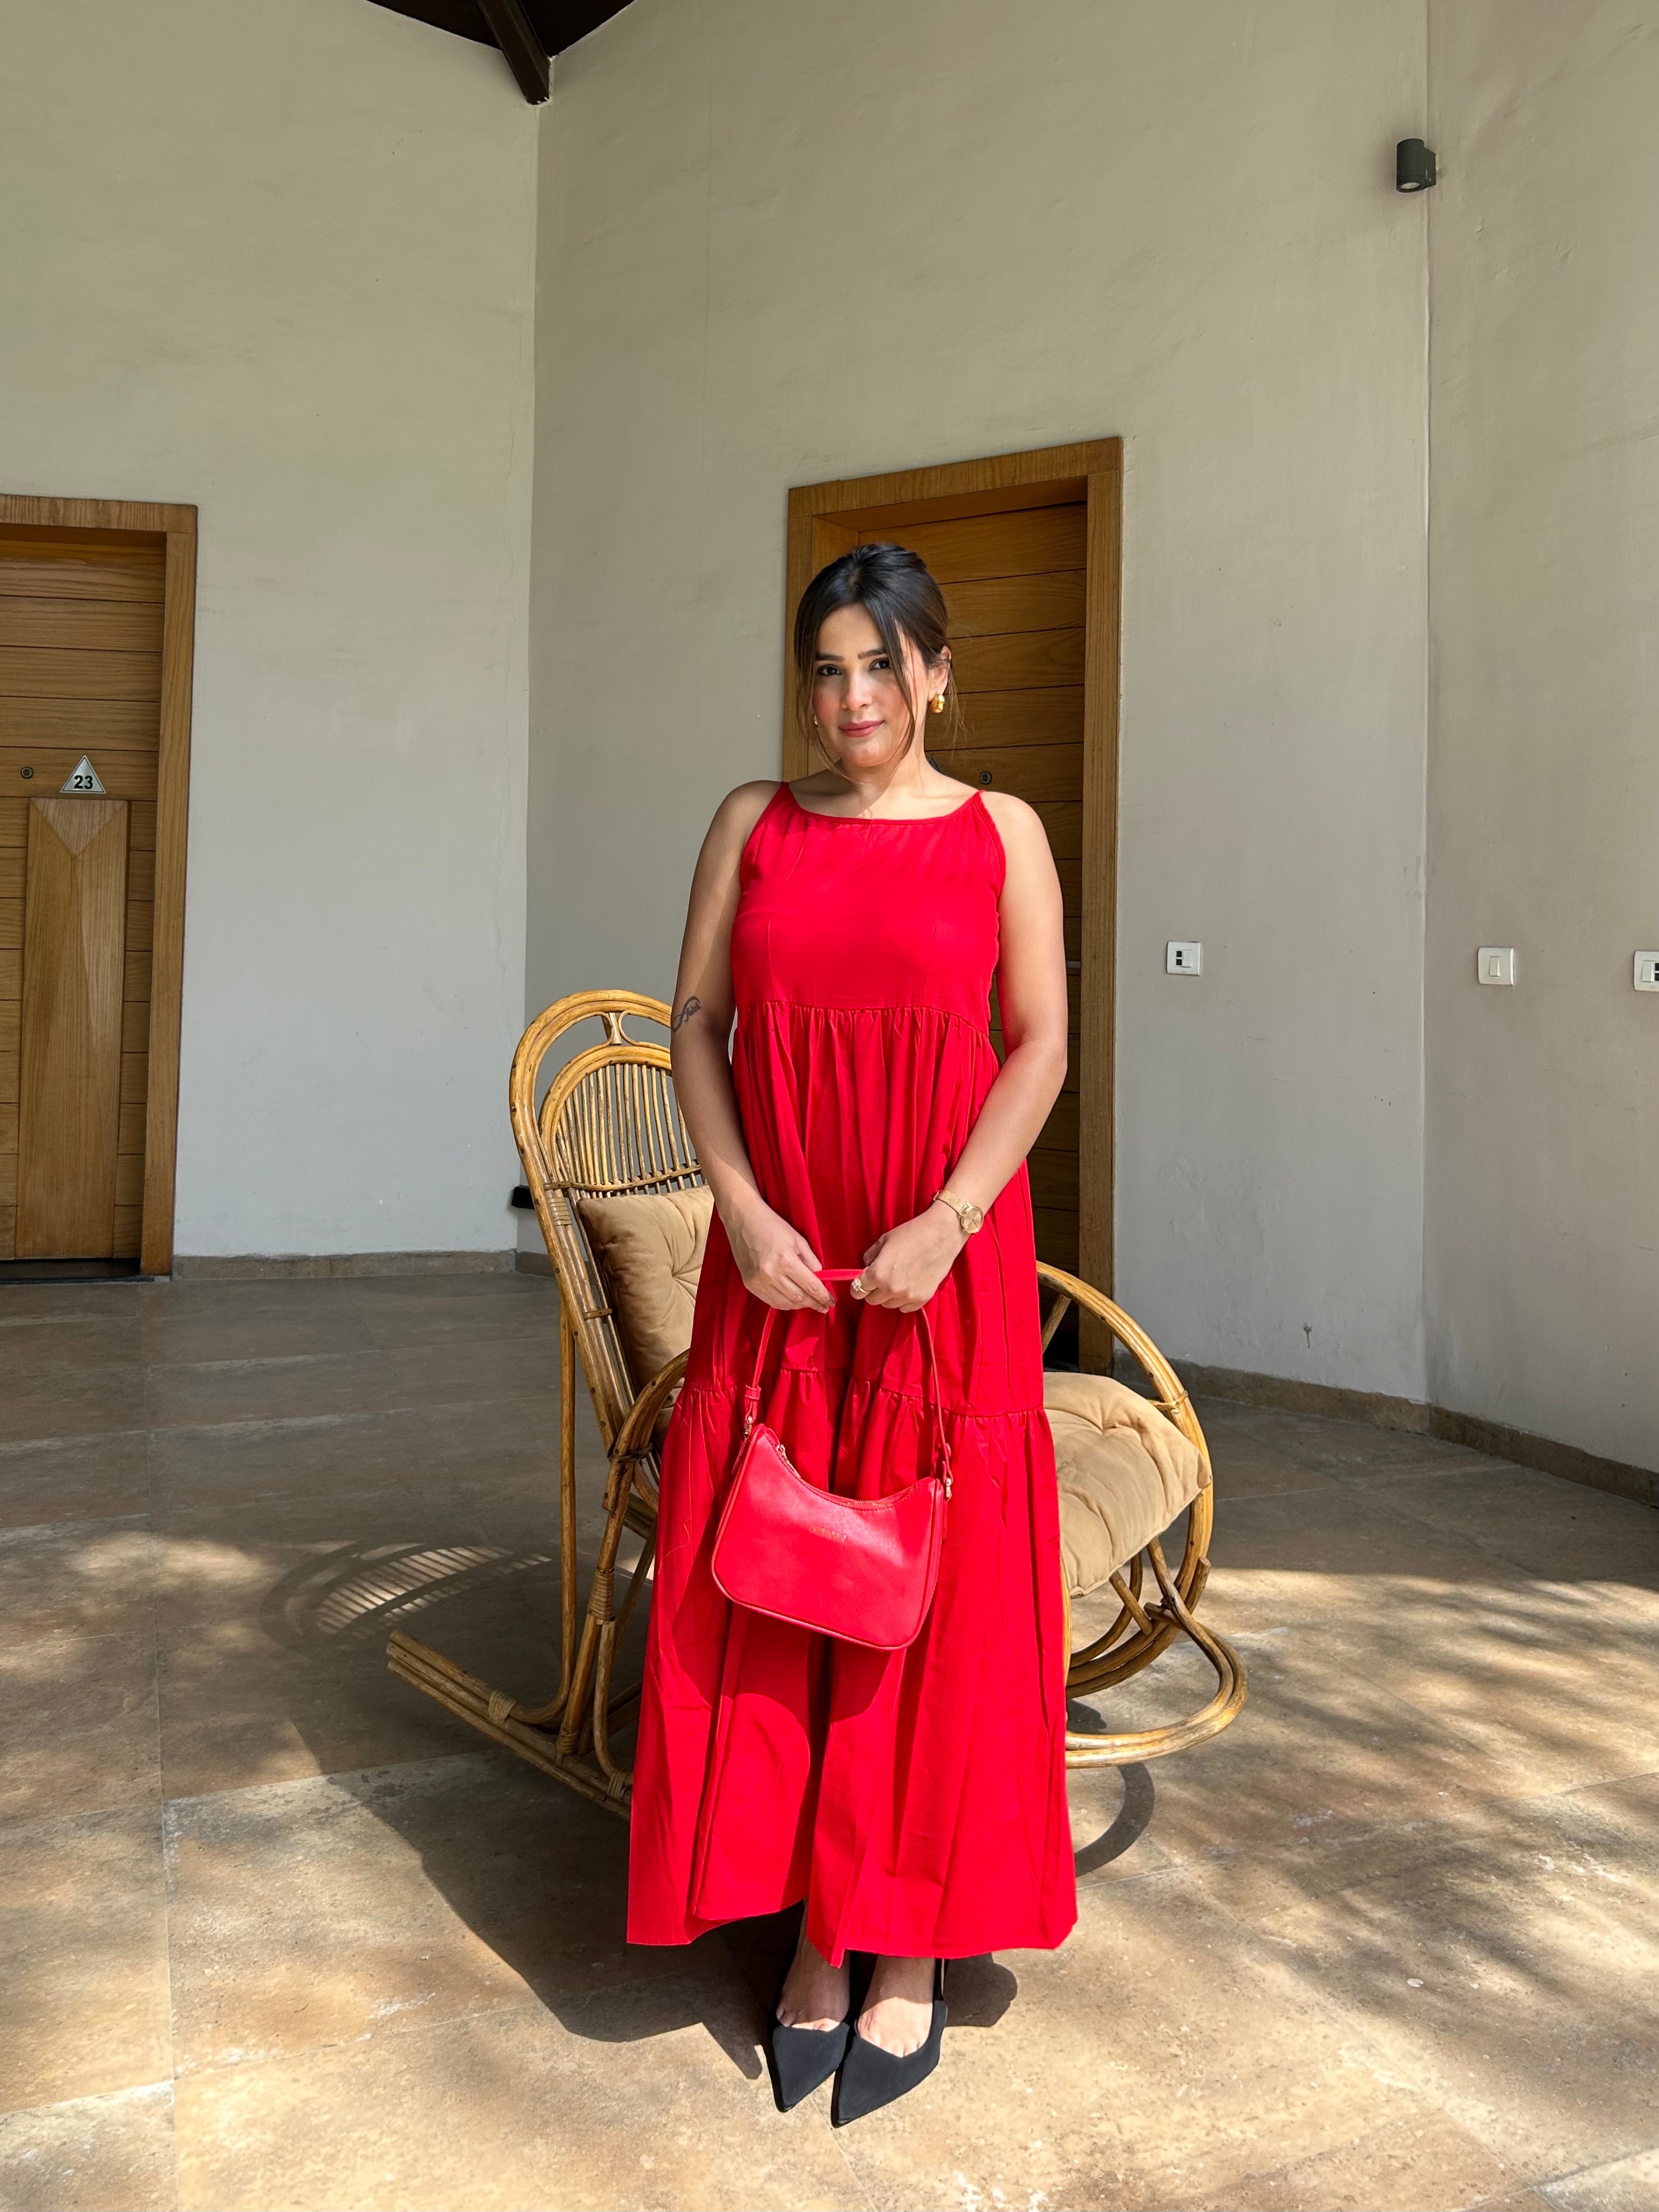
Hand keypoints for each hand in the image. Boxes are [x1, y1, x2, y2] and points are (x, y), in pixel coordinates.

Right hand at [725, 1197, 833, 1311]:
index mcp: (786, 1260)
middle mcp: (771, 1274)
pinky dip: (785, 1303)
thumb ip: (810, 1260)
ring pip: (785, 1304)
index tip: (831, 1302)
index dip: (823, 1297)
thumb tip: (820, 1278)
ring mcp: (758, 1281)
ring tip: (809, 1303)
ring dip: (800, 1305)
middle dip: (814, 1304)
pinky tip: (792, 1300)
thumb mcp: (797, 1239)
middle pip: (799, 1298)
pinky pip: (771, 1302)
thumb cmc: (771, 1225)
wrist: (742, 1220)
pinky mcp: (750, 1284)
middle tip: (823, 1306)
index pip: (811, 1286)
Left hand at [854, 1205, 963, 1312]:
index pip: (857, 1290)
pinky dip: (903, 1300)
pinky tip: (908, 1286)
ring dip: (888, 1296)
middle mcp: (891, 1288)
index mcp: (878, 1273)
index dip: (858, 1285)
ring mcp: (907, 1296)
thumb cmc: (911, 1233)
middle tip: (880, 1278)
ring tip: (896, 1280)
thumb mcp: (884, 1240)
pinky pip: (904, 1308)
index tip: (862, 1281)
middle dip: (873, 1290)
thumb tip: (866, 1268)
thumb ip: (870, 1257)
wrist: (941, 1235)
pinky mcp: (922, 1299)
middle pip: (871, 1300)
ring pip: (888, 1305)